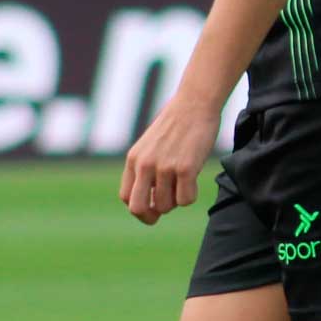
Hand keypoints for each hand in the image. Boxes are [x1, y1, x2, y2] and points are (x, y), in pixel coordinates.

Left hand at [119, 98, 219, 224]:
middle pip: (138, 208)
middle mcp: (145, 164)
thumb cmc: (176, 126)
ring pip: (166, 206)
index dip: (140, 208)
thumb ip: (145, 170)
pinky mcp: (185, 168)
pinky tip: (195, 178)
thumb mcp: (151, 145)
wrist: (194, 103)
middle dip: (151, 216)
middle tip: (163, 210)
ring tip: (183, 181)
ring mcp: (164, 167)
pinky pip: (185, 200)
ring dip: (176, 200)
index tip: (153, 206)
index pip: (126, 198)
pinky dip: (191, 195)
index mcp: (134, 159)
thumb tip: (151, 203)